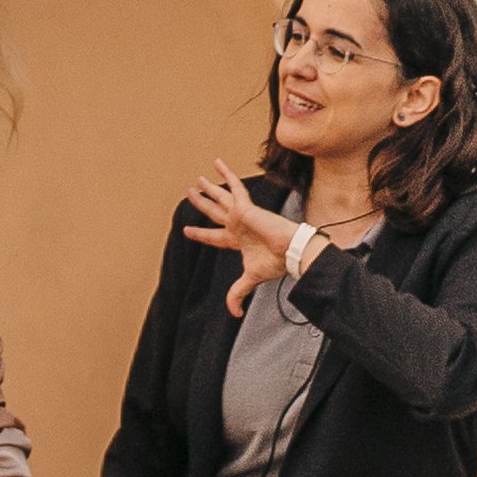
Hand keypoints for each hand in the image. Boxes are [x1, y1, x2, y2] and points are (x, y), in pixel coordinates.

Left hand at [180, 169, 304, 313]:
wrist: (290, 252)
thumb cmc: (276, 262)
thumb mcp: (250, 278)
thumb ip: (238, 293)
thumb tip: (234, 312)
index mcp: (237, 240)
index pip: (214, 236)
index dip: (200, 234)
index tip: (187, 230)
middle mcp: (237, 225)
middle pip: (214, 213)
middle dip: (202, 204)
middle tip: (191, 193)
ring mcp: (241, 214)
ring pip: (219, 199)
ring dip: (208, 190)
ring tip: (197, 180)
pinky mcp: (246, 206)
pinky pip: (234, 187)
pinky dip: (226, 175)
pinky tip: (217, 163)